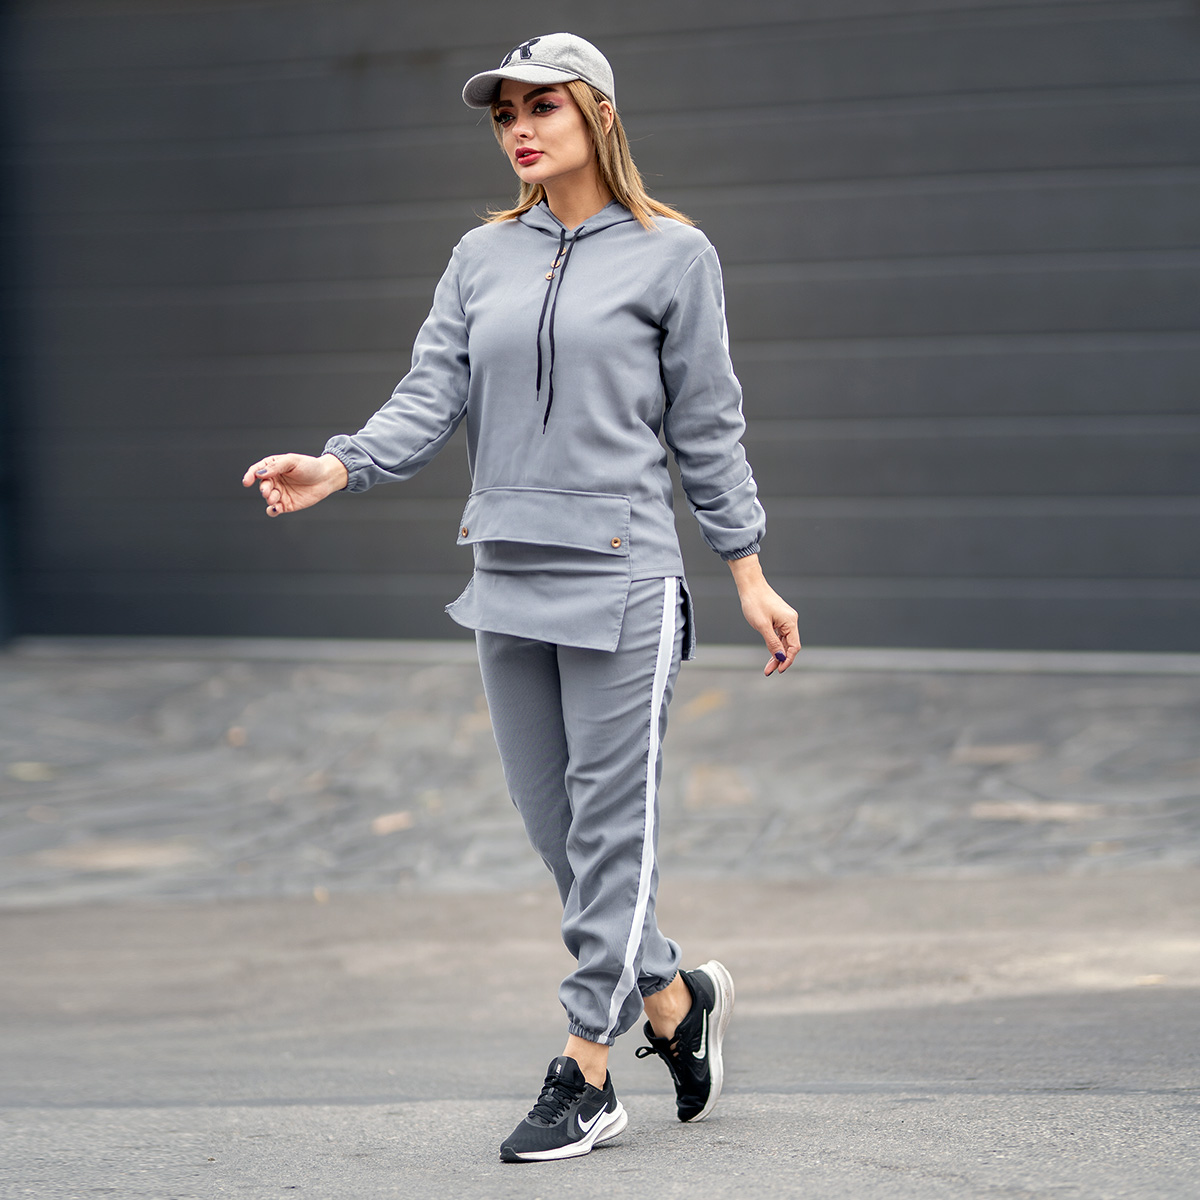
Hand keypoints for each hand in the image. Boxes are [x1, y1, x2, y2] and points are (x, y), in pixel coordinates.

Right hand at [240, 453, 348, 516]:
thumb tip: (259, 474)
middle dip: (263, 489)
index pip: (257, 471)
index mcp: (273, 467)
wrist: (326, 478)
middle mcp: (275, 481)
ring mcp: (280, 493)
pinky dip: (271, 511)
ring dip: (268, 498)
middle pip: (262, 485)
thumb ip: (276, 466)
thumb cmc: (310, 466)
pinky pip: (274, 510)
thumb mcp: (292, 461)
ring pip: (268, 498)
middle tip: (267, 491)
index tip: (247, 481)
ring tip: (274, 497)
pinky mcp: (286, 505)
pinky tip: (275, 509)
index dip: (250, 476)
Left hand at [726, 554, 800, 675]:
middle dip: (780, 660)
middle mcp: (791, 621)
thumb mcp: (762, 626)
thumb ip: (772, 643)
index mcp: (790, 622)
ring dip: (777, 654)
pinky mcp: (779, 619)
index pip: (794, 646)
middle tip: (769, 671)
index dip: (787, 660)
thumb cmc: (755, 602)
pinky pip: (780, 636)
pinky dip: (775, 645)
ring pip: (784, 642)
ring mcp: (785, 619)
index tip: (778, 670)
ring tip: (768, 667)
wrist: (750, 585)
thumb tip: (780, 658)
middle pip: (789, 646)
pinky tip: (770, 654)